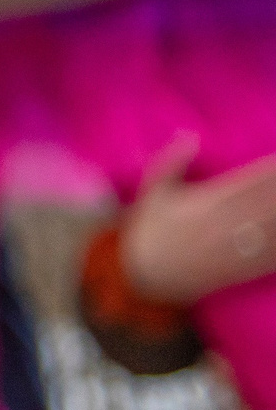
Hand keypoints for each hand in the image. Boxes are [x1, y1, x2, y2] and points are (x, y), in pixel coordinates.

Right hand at [121, 141, 275, 305]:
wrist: (147, 274)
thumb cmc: (150, 228)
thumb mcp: (153, 190)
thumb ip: (172, 161)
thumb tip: (189, 135)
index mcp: (203, 205)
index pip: (246, 184)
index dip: (268, 173)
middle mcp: (222, 226)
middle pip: (265, 206)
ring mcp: (235, 249)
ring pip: (271, 230)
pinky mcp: (241, 268)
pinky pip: (270, 257)